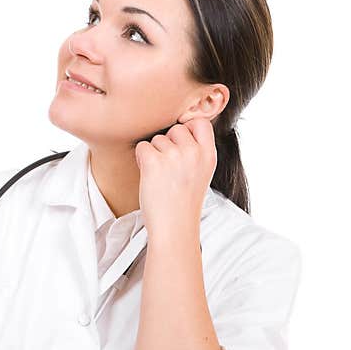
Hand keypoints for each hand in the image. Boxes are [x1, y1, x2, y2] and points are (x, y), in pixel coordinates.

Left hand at [134, 118, 216, 240]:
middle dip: (168, 143)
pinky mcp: (154, 162)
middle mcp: (194, 153)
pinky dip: (141, 160)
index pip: (200, 122)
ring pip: (158, 139)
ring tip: (161, 176)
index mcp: (209, 155)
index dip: (188, 129)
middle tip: (169, 167)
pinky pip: (142, 147)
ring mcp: (174, 156)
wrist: (174, 227)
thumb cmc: (184, 203)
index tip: (182, 144)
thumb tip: (181, 127)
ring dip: (154, 154)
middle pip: (176, 129)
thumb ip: (196, 152)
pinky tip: (149, 175)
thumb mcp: (202, 174)